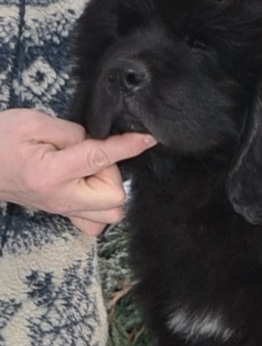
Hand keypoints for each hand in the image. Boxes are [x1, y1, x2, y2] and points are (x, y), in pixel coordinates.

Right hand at [0, 108, 156, 235]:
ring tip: (88, 171)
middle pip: (115, 196)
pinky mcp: (63, 214)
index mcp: (51, 172)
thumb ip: (69, 131)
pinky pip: (96, 223)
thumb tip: (95, 140)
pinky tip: (89, 188)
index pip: (99, 158)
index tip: (147, 138)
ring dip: (108, 190)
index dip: (127, 146)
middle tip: (90, 155)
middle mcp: (61, 198)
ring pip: (111, 213)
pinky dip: (101, 207)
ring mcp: (63, 210)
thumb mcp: (31, 122)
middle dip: (111, 172)